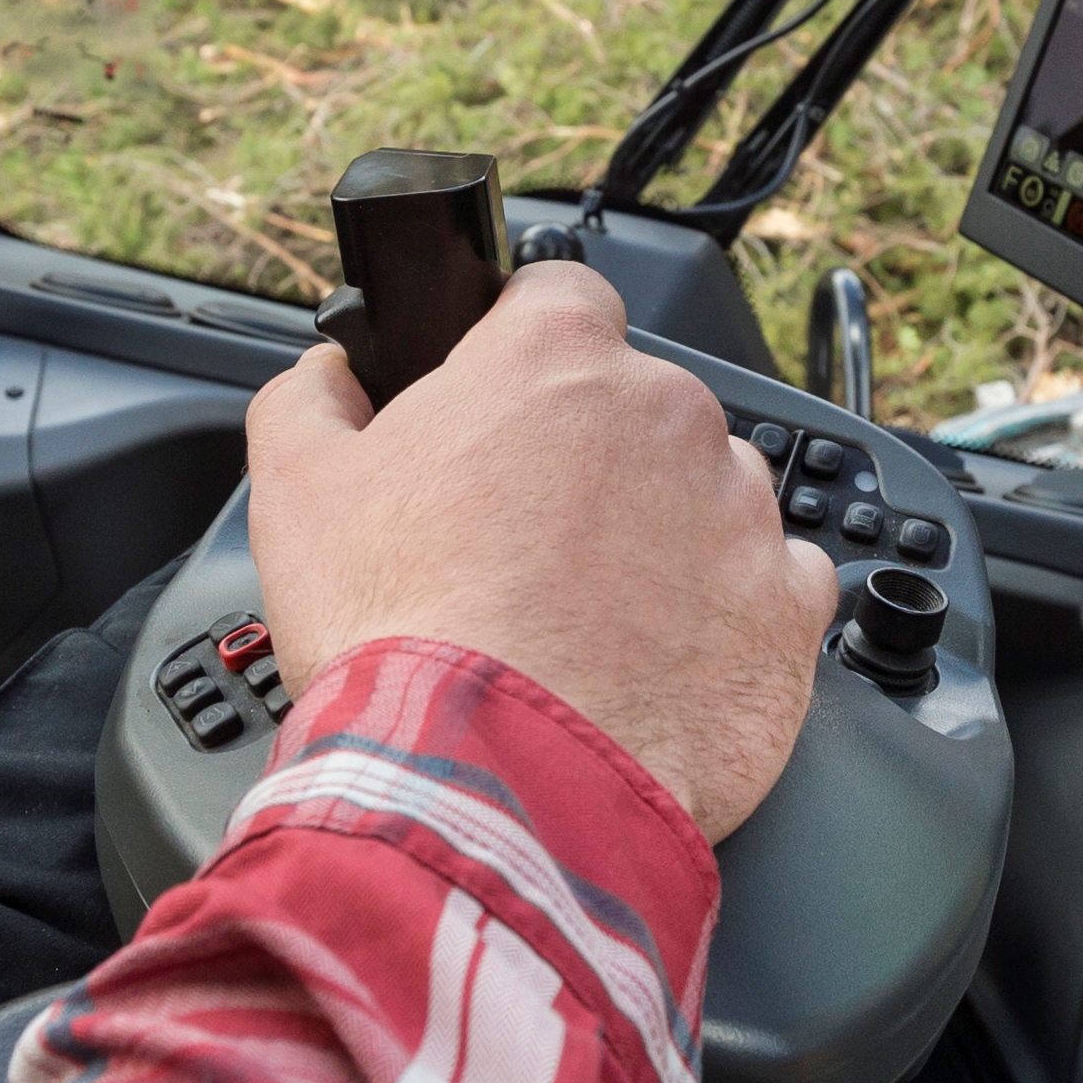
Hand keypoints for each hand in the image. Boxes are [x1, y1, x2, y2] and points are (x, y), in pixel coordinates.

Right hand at [247, 262, 835, 842]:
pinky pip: (771, 587)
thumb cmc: (403, 636)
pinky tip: (659, 661)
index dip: (523, 352)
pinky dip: (726, 617)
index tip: (502, 410)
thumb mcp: (295, 491)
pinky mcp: (787, 611)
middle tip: (522, 550)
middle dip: (589, 465)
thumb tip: (330, 375)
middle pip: (636, 408)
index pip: (559, 297)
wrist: (495, 785)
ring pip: (707, 494)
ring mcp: (739, 511)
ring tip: (587, 622)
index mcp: (554, 360)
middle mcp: (666, 413)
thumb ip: (311, 398)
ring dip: (660, 539)